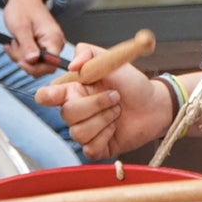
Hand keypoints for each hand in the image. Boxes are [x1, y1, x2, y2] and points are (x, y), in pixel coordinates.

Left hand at [0, 0, 64, 72]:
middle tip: (13, 46)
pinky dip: (22, 53)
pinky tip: (15, 42)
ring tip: (13, 41)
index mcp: (54, 38)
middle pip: (42, 66)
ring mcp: (50, 44)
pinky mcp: (43, 45)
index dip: (35, 68)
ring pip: (35, 63)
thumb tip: (32, 61)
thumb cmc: (21, 8)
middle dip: (24, 60)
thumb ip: (27, 46)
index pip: (51, 65)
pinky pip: (33, 57)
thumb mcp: (20, 28)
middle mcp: (56, 43)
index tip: (20, 61)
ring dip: (20, 55)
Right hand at [36, 54, 168, 158]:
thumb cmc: (132, 83)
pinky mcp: (96, 147)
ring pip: (78, 133)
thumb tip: (73, 65)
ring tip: (117, 111)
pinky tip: (115, 128)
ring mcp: (85, 130)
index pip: (47, 96)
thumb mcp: (112, 60)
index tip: (61, 94)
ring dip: (104, 120)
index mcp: (74, 89)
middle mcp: (76, 111)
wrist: (154, 104)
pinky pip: (90, 148)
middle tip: (115, 97)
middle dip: (96, 104)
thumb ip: (89, 53)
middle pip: (67, 114)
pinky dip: (106, 137)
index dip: (48, 96)